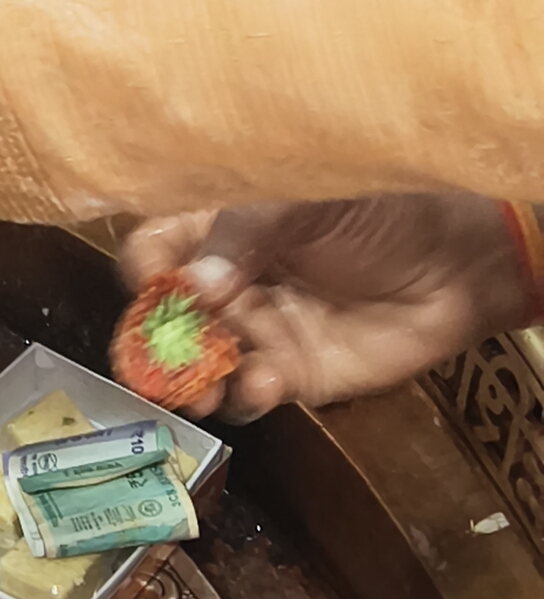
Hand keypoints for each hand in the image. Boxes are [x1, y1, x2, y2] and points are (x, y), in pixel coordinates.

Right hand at [120, 196, 525, 418]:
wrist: (454, 265)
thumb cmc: (381, 214)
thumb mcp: (307, 202)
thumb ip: (247, 235)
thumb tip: (193, 285)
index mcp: (221, 228)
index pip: (158, 246)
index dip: (144, 265)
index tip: (149, 282)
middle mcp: (228, 283)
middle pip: (166, 316)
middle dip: (152, 341)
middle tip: (148, 363)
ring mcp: (257, 332)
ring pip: (200, 363)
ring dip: (189, 379)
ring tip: (196, 389)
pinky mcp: (292, 376)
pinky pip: (251, 393)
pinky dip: (246, 395)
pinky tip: (261, 384)